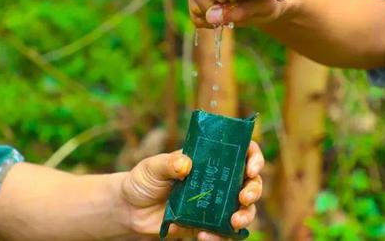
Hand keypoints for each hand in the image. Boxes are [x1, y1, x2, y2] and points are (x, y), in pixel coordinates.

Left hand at [120, 141, 264, 239]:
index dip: (253, 157)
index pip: (242, 152)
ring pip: (244, 209)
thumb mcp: (152, 167)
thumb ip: (168, 164)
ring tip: (233, 222)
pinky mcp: (207, 225)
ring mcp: (215, 204)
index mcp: (210, 159)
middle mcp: (218, 181)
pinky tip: (205, 236)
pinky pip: (223, 232)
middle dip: (254, 190)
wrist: (130, 210)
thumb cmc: (143, 180)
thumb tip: (186, 164)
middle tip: (244, 197)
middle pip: (250, 183)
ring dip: (245, 216)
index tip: (251, 167)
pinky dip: (220, 236)